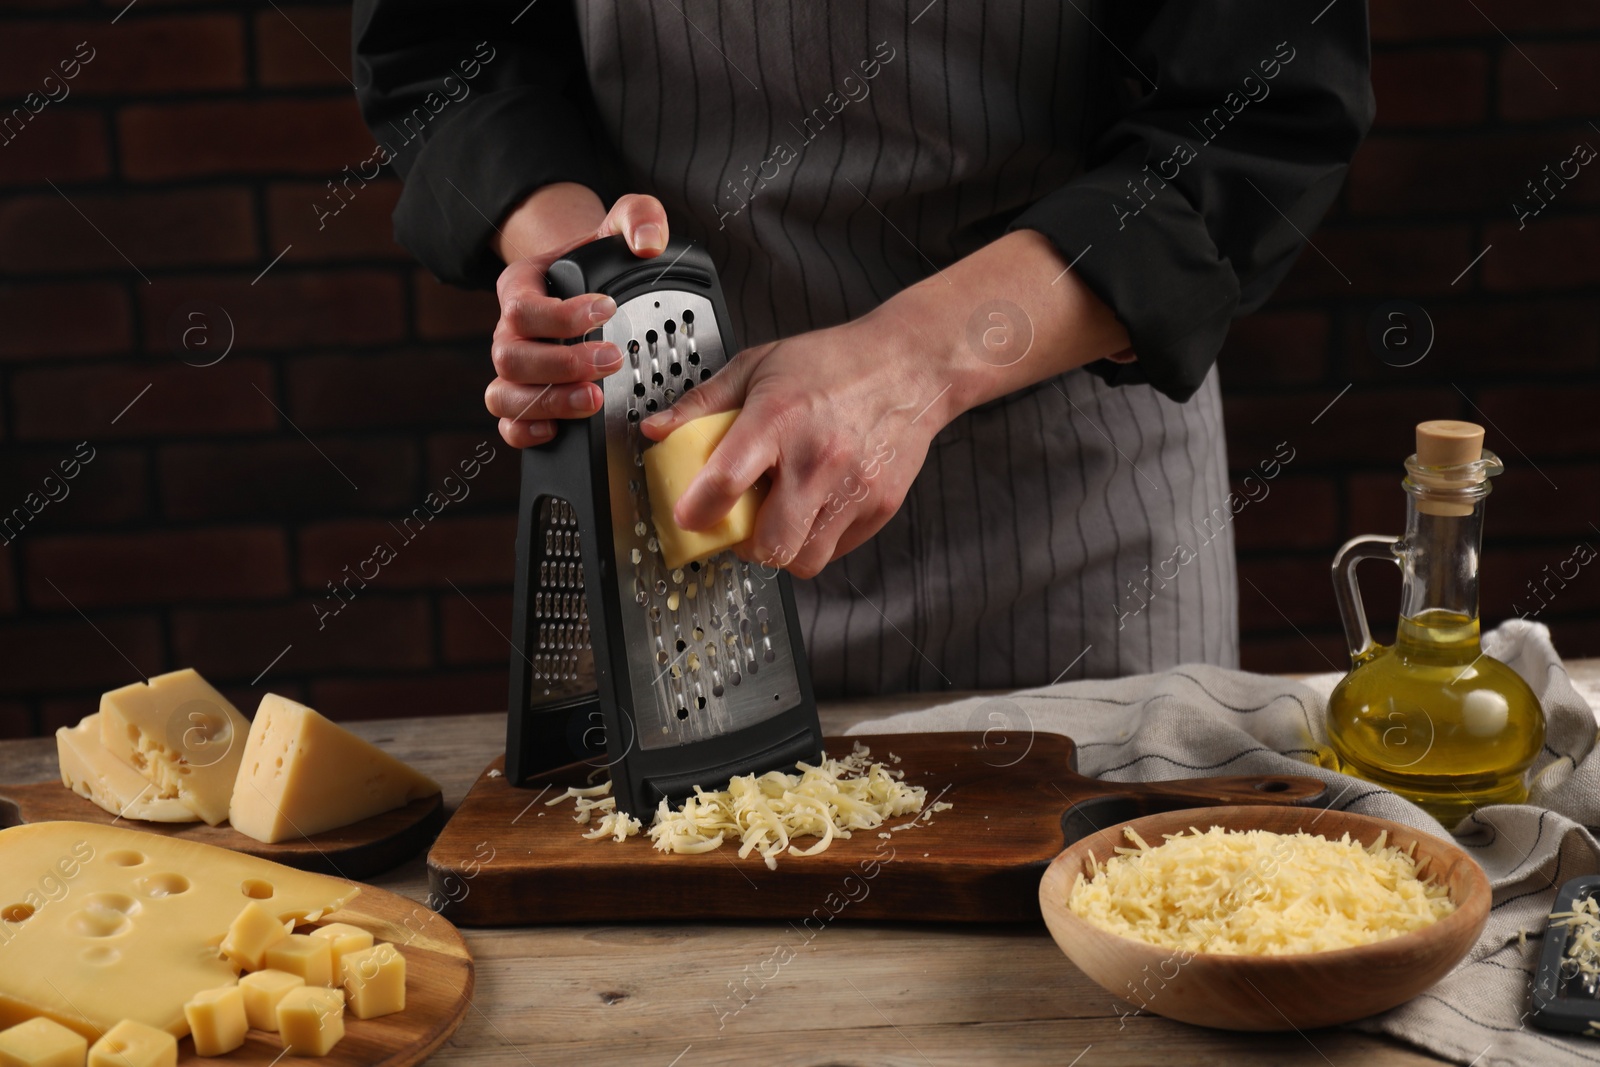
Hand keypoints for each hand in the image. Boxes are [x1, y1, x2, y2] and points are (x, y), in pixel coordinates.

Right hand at [485, 184, 668, 447]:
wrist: (592, 289)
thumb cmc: (603, 261)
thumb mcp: (622, 225)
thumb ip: (640, 217)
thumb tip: (649, 243)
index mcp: (521, 286)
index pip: (523, 306)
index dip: (562, 316)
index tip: (606, 309)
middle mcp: (509, 331)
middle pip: (510, 355)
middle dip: (562, 364)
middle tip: (610, 360)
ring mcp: (514, 370)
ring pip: (504, 394)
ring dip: (548, 402)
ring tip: (593, 400)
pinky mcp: (524, 400)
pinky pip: (507, 424)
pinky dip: (526, 432)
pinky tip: (558, 429)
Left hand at [636, 229, 1132, 576]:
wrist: (911, 365)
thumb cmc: (833, 363)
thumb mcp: (758, 365)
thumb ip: (702, 402)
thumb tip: (654, 430)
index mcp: (777, 420)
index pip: (725, 484)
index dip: (697, 512)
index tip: (689, 517)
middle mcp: (816, 460)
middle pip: (768, 545)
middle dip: (744, 547)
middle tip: (740, 525)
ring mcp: (853, 489)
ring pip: (803, 559)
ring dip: (781, 550)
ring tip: (779, 519)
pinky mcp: (879, 507)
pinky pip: (836, 550)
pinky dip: (817, 540)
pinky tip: (813, 509)